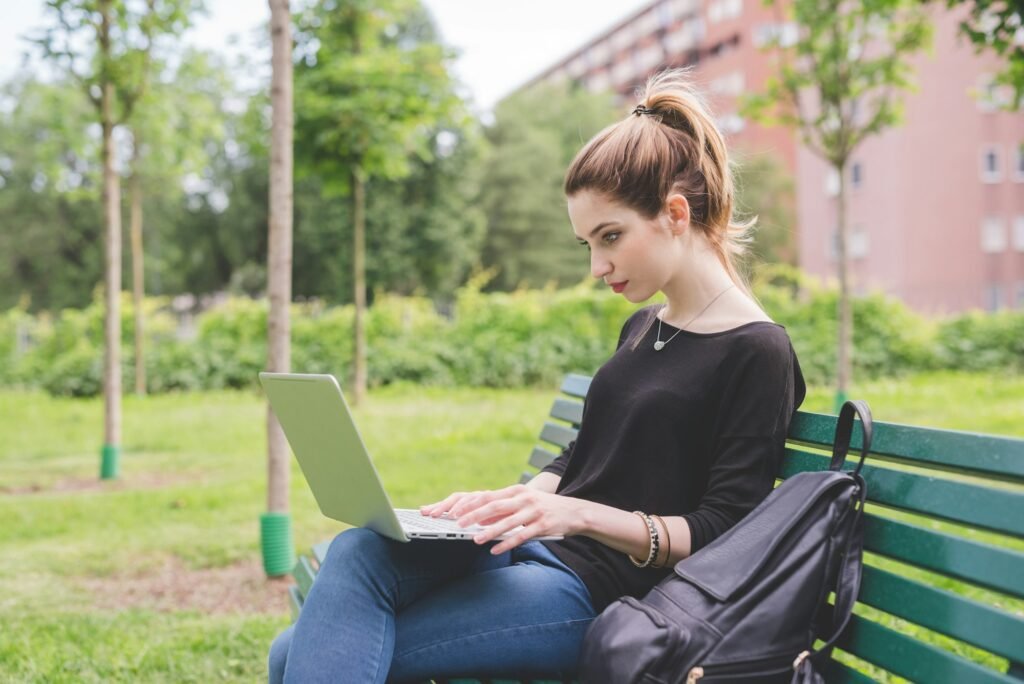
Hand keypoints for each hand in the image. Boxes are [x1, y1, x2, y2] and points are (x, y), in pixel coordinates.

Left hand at [421, 485, 585, 553]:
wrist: (574, 511)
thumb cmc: (543, 508)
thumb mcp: (524, 502)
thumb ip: (504, 508)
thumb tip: (481, 517)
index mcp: (517, 491)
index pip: (489, 496)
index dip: (471, 504)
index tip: (455, 511)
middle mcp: (524, 499)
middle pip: (495, 506)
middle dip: (475, 515)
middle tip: (459, 524)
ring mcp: (534, 511)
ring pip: (507, 522)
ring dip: (489, 531)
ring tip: (475, 539)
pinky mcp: (542, 525)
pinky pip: (521, 536)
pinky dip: (507, 543)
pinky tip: (495, 550)